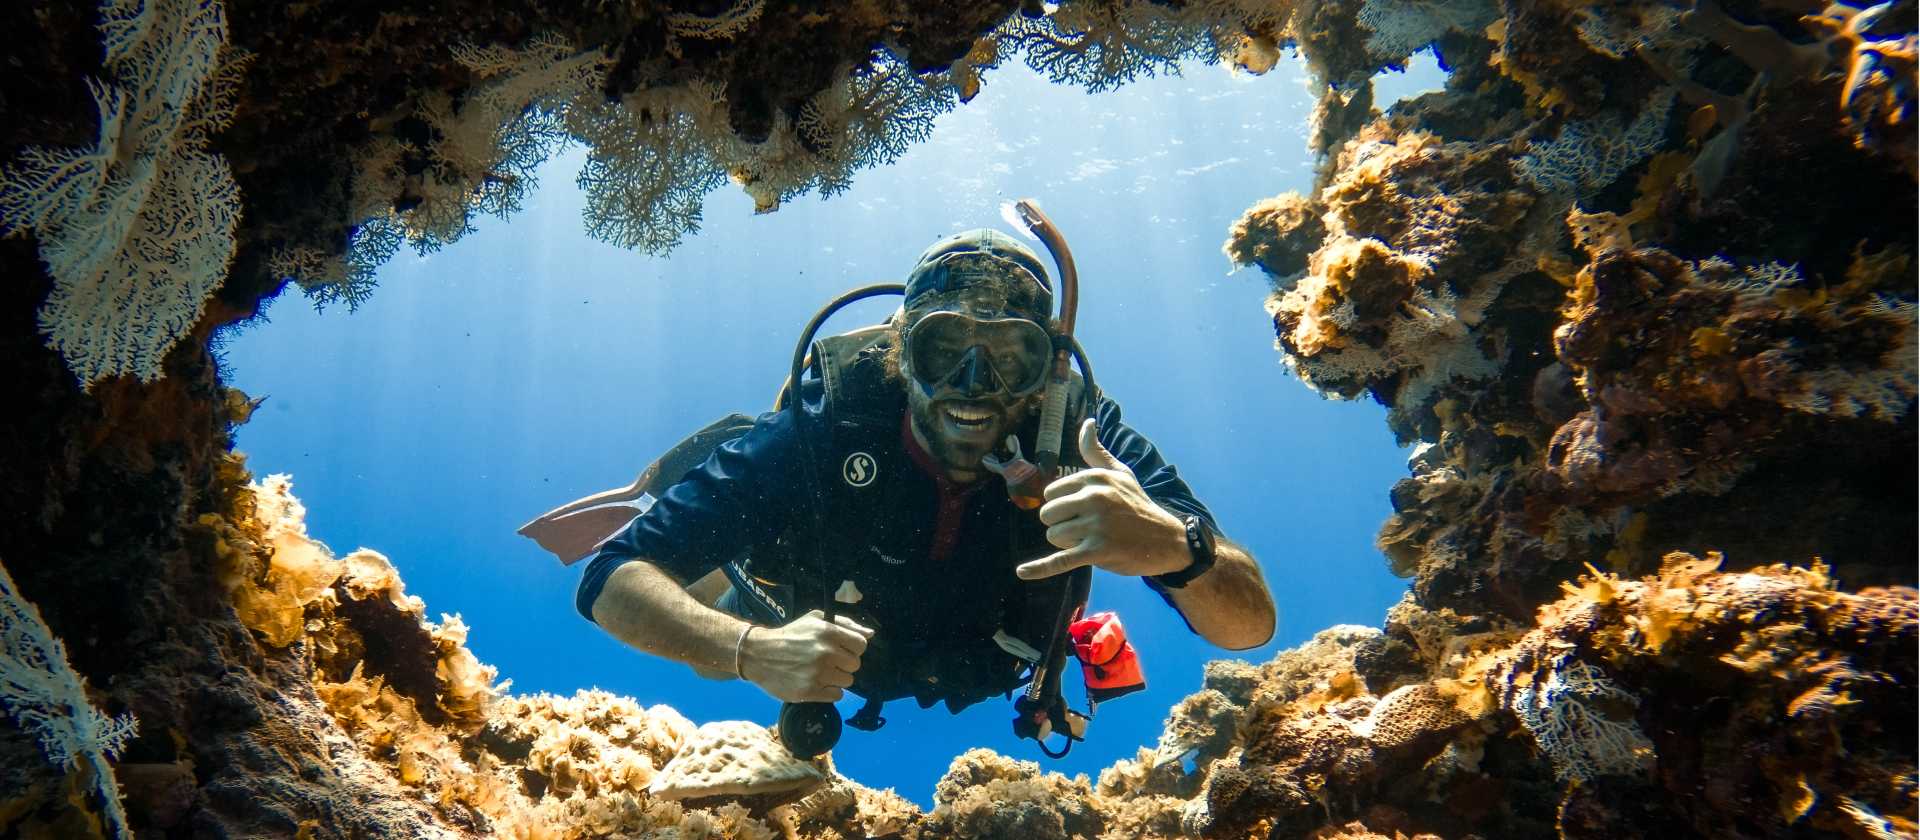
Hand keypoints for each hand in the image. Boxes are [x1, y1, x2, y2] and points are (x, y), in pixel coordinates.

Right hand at [738, 610, 873, 702]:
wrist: (759, 654)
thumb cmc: (790, 635)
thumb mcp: (815, 620)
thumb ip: (845, 624)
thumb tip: (870, 634)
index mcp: (828, 632)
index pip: (861, 645)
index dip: (853, 648)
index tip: (841, 649)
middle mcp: (825, 652)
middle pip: (855, 665)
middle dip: (844, 663)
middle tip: (827, 661)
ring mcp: (818, 673)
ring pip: (847, 681)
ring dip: (836, 678)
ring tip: (819, 671)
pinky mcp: (809, 691)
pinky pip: (836, 695)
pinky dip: (829, 691)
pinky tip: (815, 682)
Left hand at [1016, 419, 1190, 580]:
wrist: (1166, 539)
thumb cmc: (1137, 505)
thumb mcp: (1120, 473)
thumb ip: (1096, 451)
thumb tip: (1087, 423)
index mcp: (1094, 478)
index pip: (1051, 493)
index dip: (1063, 506)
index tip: (1083, 511)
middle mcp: (1094, 497)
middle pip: (1048, 514)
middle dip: (1062, 525)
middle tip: (1087, 529)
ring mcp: (1096, 525)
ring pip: (1054, 535)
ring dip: (1067, 543)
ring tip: (1091, 541)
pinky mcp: (1097, 551)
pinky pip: (1060, 559)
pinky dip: (1040, 568)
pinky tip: (1022, 571)